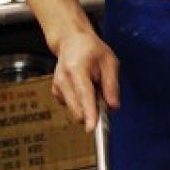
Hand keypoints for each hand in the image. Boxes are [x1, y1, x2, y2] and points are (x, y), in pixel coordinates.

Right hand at [15, 0, 119, 133]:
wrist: (71, 41)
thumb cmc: (91, 49)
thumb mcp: (109, 61)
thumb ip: (112, 85)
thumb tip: (113, 106)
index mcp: (77, 69)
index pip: (85, 95)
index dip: (90, 113)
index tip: (92, 128)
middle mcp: (63, 80)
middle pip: (78, 109)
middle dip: (94, 110)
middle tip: (103, 93)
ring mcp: (57, 87)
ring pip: (76, 112)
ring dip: (88, 106)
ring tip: (92, 86)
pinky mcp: (56, 93)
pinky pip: (72, 108)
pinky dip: (81, 103)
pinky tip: (83, 88)